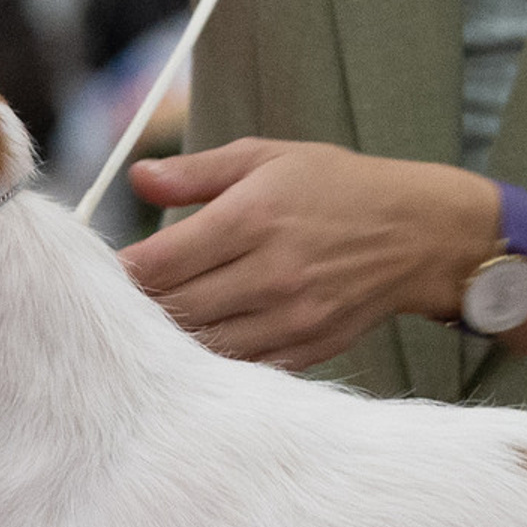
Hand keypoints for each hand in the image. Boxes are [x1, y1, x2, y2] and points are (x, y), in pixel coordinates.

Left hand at [120, 139, 493, 369]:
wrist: (422, 234)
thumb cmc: (337, 188)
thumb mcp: (267, 158)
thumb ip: (196, 172)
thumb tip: (136, 178)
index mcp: (253, 219)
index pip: (160, 262)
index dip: (122, 272)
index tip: (104, 270)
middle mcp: (271, 273)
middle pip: (175, 310)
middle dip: (139, 308)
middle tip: (116, 302)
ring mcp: (292, 318)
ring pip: (203, 347)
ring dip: (170, 339)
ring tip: (151, 324)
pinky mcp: (308, 350)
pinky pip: (242, 368)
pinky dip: (212, 360)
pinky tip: (198, 343)